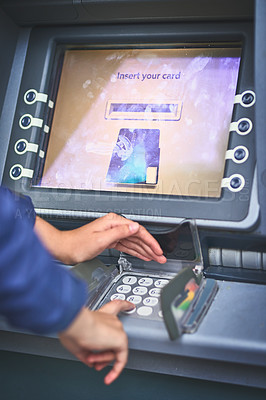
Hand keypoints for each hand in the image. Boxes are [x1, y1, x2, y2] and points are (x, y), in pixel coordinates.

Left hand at [35, 213, 166, 264]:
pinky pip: (127, 246)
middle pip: (138, 236)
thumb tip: (135, 227)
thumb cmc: (77, 244)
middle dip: (150, 247)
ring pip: (133, 242)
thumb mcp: (100, 240)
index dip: (150, 241)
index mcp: (113, 222)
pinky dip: (135, 252)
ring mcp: (112, 233)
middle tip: (160, 257)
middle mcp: (114, 226)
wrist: (65, 249)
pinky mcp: (109, 241)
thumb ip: (119, 233)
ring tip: (155, 258)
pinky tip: (142, 255)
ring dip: (145, 251)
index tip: (157, 250)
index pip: (138, 230)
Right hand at [59, 300, 133, 384]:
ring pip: (113, 349)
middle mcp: (110, 319)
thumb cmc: (71, 328)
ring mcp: (117, 328)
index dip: (124, 305)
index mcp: (100, 315)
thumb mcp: (77, 342)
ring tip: (90, 358)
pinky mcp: (121, 338)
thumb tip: (91, 362)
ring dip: (100, 358)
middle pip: (111, 339)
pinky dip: (115, 370)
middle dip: (101, 354)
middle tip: (90, 359)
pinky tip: (109, 378)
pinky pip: (121, 358)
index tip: (130, 305)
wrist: (75, 324)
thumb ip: (87, 352)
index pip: (115, 307)